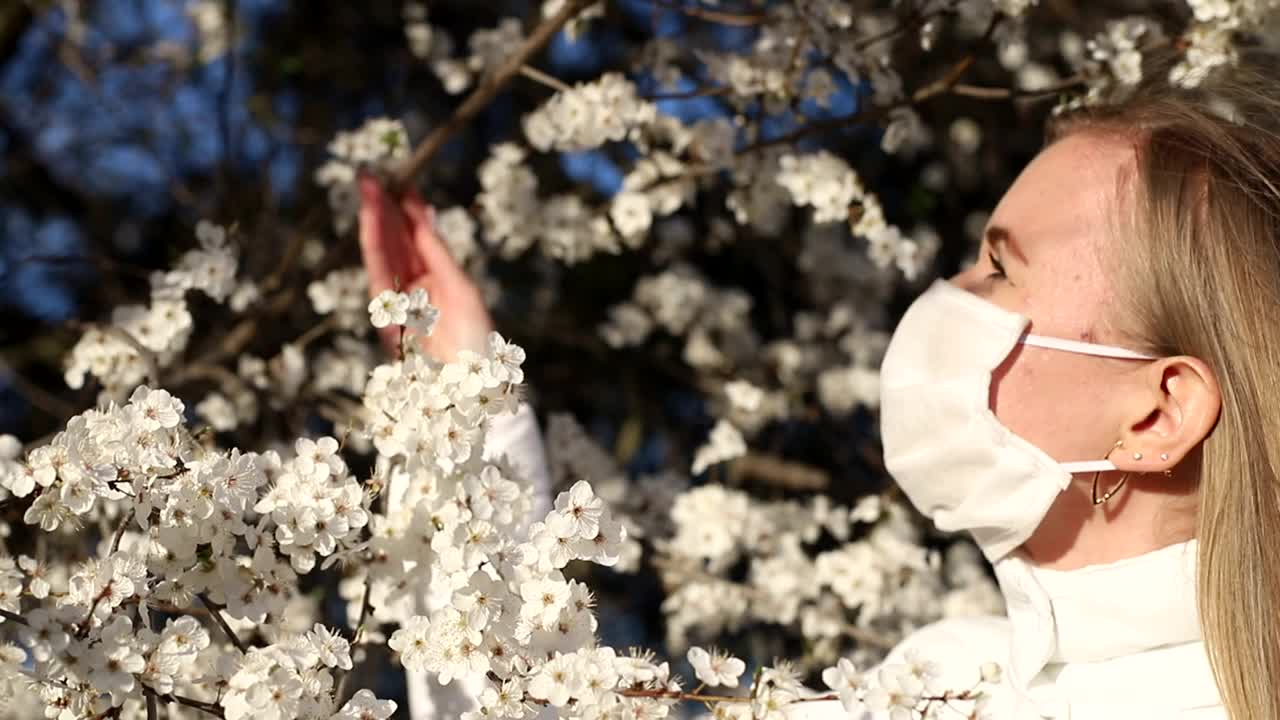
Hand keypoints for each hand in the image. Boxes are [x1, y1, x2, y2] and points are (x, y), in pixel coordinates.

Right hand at [357, 175, 492, 361]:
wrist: (469, 388)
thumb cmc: (475, 345)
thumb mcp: (463, 292)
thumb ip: (440, 256)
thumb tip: (424, 221)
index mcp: (437, 283)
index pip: (419, 241)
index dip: (410, 213)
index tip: (404, 183)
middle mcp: (416, 289)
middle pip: (396, 242)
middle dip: (385, 210)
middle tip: (373, 176)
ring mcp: (400, 302)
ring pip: (384, 252)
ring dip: (375, 220)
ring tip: (369, 189)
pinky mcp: (387, 315)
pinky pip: (379, 274)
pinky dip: (375, 246)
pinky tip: (373, 220)